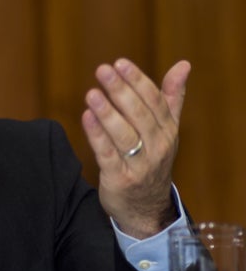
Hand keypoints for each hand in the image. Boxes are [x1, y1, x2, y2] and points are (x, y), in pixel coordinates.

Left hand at [81, 58, 190, 238]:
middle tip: (103, 70)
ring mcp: (139, 164)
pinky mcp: (120, 179)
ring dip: (107, 113)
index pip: (154, 101)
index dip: (137, 81)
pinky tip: (86, 118)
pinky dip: (97, 136)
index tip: (120, 63)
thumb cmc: (151, 159)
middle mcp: (157, 147)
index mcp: (167, 130)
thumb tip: (183, 64)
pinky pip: (108, 155)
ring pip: (124, 135)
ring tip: (92, 93)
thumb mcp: (166, 130)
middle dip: (121, 91)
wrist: (146, 207)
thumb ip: (171, 97)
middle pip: (139, 115)